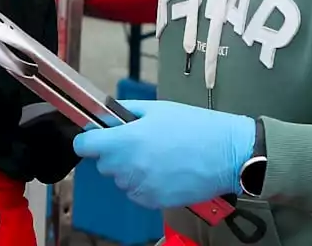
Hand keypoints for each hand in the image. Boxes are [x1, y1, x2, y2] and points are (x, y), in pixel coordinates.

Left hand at [73, 100, 254, 210]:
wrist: (227, 153)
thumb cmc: (196, 128)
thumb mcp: (156, 109)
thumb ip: (123, 111)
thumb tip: (103, 114)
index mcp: (126, 141)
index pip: (84, 146)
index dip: (88, 140)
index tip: (95, 137)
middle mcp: (129, 167)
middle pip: (103, 163)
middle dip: (114, 152)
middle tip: (139, 141)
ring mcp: (140, 187)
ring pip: (120, 179)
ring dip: (130, 168)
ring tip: (158, 154)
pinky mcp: (153, 201)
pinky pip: (136, 192)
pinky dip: (144, 183)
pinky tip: (164, 169)